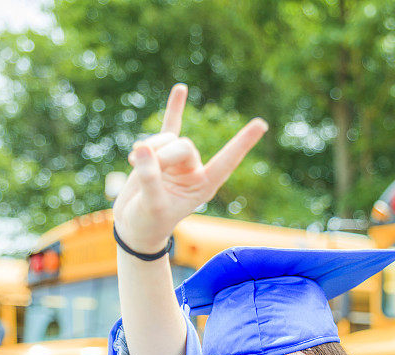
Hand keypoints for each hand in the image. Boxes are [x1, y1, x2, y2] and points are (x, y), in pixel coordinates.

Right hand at [113, 83, 268, 253]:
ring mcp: (178, 161)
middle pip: (184, 147)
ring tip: (132, 163)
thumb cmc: (148, 222)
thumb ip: (149, 178)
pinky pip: (170, 126)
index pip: (226, 161)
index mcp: (203, 186)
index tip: (262, 124)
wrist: (134, 225)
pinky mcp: (160, 153)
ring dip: (150, 147)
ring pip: (169, 139)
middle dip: (163, 154)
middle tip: (140, 165)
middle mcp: (194, 171)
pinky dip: (174, 108)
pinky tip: (181, 89)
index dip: (242, 144)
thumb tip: (142, 146)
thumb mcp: (151, 204)